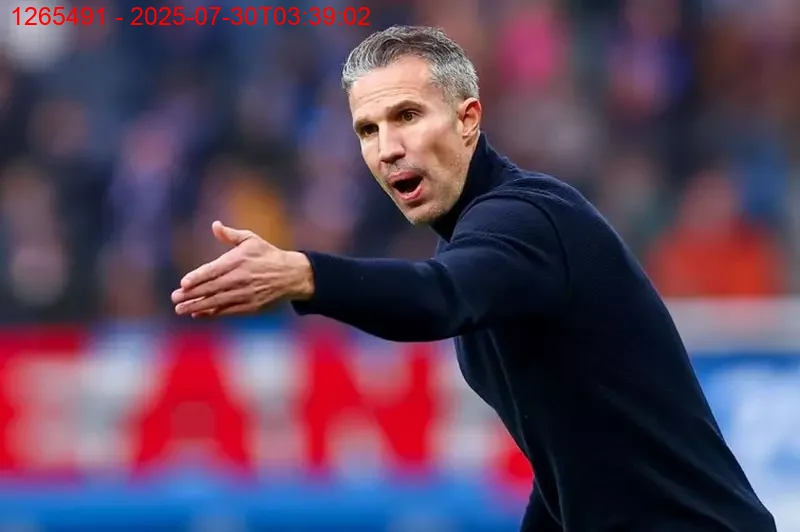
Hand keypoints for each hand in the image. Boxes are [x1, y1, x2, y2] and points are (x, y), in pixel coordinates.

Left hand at [171, 221, 313, 317]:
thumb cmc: (268, 255)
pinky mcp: (250, 306)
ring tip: (180, 309)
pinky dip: (212, 313)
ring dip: (196, 306)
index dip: (197, 278)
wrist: (291, 276)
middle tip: (174, 298)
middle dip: (190, 295)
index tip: (183, 284)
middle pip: (211, 288)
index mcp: (238, 261)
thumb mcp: (251, 240)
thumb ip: (231, 235)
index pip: (213, 270)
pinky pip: (227, 311)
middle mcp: (240, 279)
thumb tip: (215, 225)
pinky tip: (198, 314)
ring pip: (216, 302)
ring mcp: (245, 294)